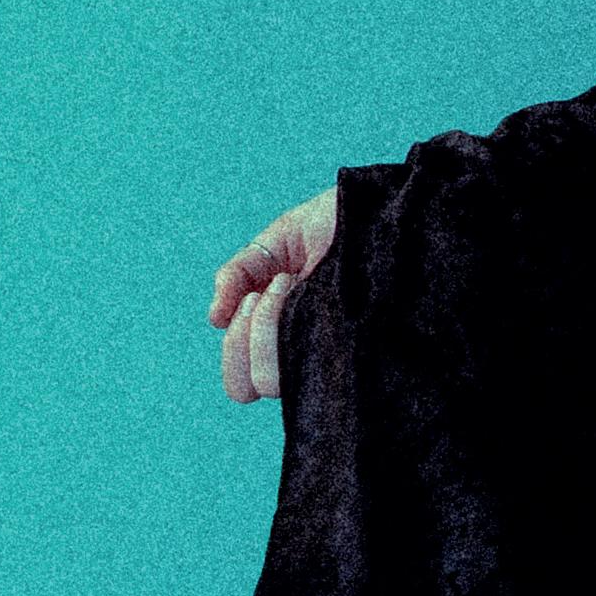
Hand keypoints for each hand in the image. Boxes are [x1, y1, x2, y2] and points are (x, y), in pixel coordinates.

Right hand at [208, 185, 337, 402]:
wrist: (380, 207)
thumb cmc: (335, 225)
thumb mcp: (274, 245)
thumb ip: (237, 277)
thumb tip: (214, 319)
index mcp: (284, 344)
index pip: (242, 386)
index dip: (234, 351)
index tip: (250, 299)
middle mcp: (307, 358)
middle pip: (253, 388)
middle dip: (248, 332)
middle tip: (274, 286)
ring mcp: (332, 358)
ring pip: (274, 381)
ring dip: (267, 326)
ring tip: (291, 283)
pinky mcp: (358, 350)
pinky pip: (311, 364)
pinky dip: (286, 322)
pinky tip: (309, 287)